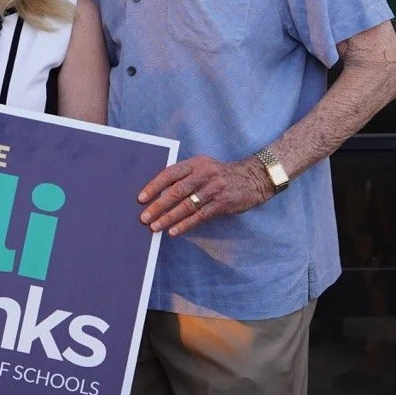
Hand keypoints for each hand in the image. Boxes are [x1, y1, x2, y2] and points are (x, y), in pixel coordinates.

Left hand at [138, 155, 275, 236]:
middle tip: (144, 217)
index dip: (154, 185)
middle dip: (158, 205)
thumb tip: (159, 193)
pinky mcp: (222, 203)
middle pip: (176, 191)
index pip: (170, 173)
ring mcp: (214, 189)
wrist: (254, 177)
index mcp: (196, 163)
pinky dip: (185, 225)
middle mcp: (204, 174)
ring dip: (169, 218)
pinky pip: (200, 216)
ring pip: (187, 205)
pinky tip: (174, 231)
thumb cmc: (221, 174)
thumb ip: (185, 176)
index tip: (141, 197)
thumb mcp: (204, 166)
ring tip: (155, 227)